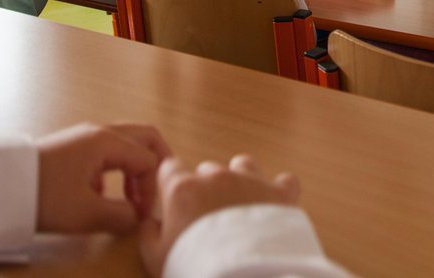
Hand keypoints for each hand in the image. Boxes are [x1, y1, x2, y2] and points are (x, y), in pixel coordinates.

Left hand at [35, 122, 171, 234]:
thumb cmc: (43, 196)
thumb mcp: (86, 215)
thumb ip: (120, 216)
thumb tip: (136, 218)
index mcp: (107, 142)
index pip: (148, 160)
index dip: (152, 189)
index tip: (141, 216)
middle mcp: (98, 133)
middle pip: (144, 137)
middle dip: (156, 164)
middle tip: (158, 191)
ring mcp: (83, 138)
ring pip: (125, 144)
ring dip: (134, 169)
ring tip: (130, 199)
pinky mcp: (71, 148)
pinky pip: (106, 152)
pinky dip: (115, 170)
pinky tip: (101, 195)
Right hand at [139, 154, 300, 277]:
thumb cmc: (195, 269)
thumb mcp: (156, 258)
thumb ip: (148, 233)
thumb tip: (149, 222)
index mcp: (183, 189)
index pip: (170, 168)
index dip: (171, 184)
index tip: (175, 202)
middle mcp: (217, 177)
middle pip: (207, 170)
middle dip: (206, 188)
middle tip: (209, 219)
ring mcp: (251, 182)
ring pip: (243, 165)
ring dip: (241, 180)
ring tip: (241, 206)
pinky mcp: (280, 194)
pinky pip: (285, 181)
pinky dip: (281, 191)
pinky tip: (277, 206)